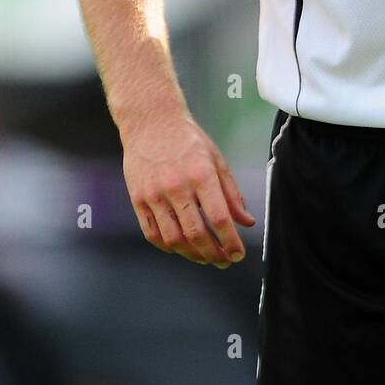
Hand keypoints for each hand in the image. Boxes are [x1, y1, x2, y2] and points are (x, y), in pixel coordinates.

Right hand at [122, 111, 256, 267]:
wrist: (150, 122)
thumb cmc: (186, 140)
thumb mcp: (217, 161)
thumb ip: (232, 194)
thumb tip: (246, 221)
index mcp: (201, 175)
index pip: (219, 218)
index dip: (231, 242)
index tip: (238, 254)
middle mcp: (176, 187)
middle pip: (196, 234)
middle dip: (214, 254)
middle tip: (224, 261)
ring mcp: (154, 195)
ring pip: (174, 239)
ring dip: (192, 255)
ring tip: (205, 258)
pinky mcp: (138, 199)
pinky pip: (152, 234)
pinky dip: (168, 247)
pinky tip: (180, 248)